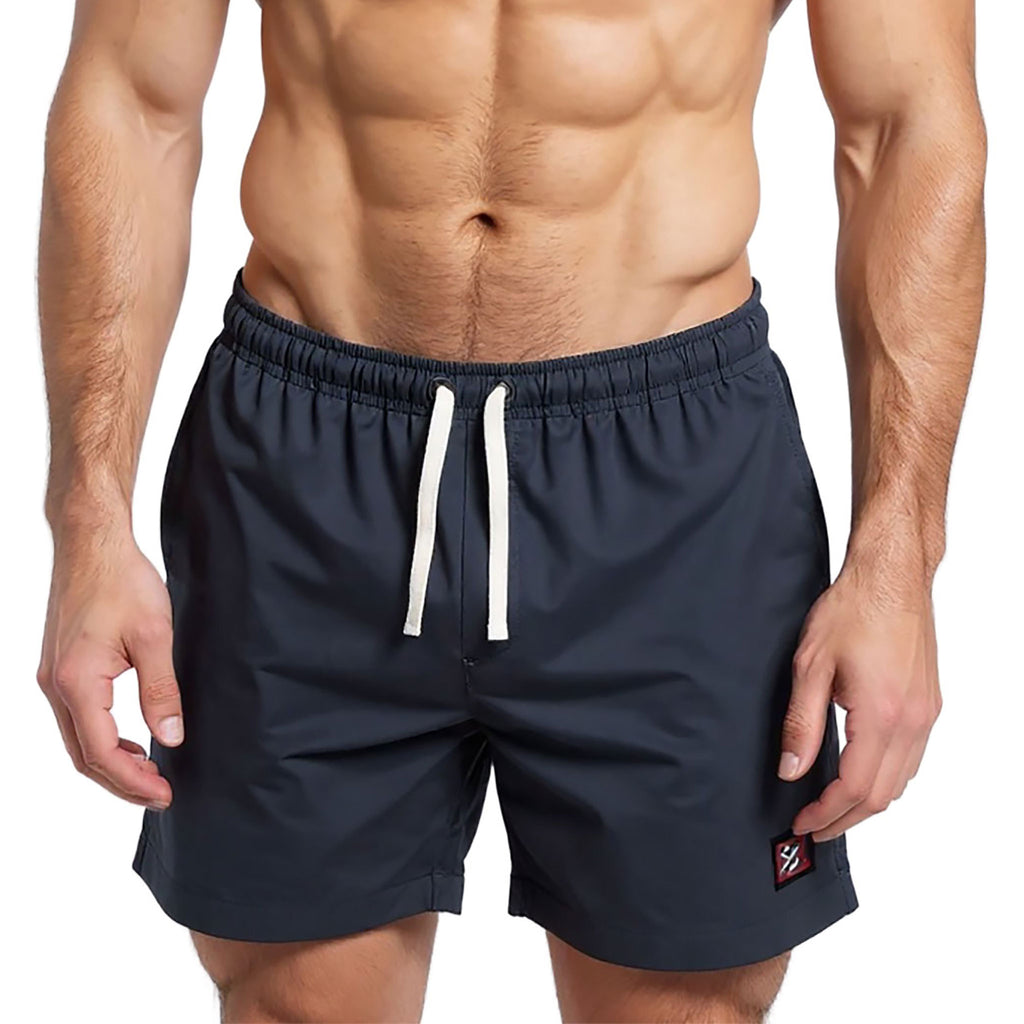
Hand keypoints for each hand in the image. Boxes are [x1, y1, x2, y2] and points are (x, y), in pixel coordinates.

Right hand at [37, 526, 181, 808]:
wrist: (92, 543)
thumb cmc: (122, 580)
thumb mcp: (155, 636)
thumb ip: (161, 690)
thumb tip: (170, 739)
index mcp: (76, 682)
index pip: (102, 752)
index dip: (133, 781)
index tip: (164, 795)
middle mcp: (55, 685)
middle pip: (83, 756)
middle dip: (121, 782)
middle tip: (160, 794)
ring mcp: (53, 677)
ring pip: (77, 739)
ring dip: (111, 763)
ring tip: (149, 774)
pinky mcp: (60, 667)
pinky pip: (76, 718)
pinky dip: (101, 739)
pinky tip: (131, 740)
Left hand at [777, 560, 941, 840]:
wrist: (891, 577)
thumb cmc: (852, 610)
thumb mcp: (810, 666)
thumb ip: (801, 724)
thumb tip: (791, 770)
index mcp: (882, 716)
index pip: (854, 787)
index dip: (825, 812)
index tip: (801, 822)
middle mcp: (912, 722)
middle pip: (882, 796)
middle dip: (845, 819)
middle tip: (813, 827)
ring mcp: (926, 714)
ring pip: (901, 781)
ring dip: (867, 803)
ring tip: (832, 808)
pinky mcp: (929, 704)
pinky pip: (912, 759)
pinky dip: (886, 779)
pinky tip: (862, 775)